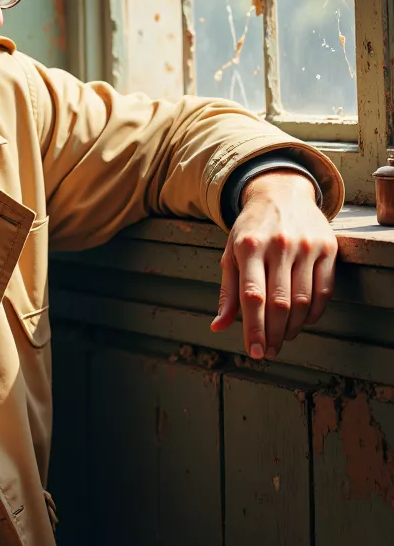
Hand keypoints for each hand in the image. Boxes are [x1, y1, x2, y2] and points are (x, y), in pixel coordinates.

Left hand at [211, 171, 336, 357]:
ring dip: (293, 328)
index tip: (255, 352)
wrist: (282, 193)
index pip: (253, 297)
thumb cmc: (251, 229)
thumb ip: (227, 291)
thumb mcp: (231, 253)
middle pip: (279, 303)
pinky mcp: (328, 247)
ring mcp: (306, 245)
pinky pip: (324, 291)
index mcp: (249, 246)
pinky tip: (302, 321)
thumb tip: (218, 326)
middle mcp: (279, 244)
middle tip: (269, 352)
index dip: (254, 329)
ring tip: (283, 338)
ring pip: (303, 300)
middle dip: (274, 334)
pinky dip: (313, 313)